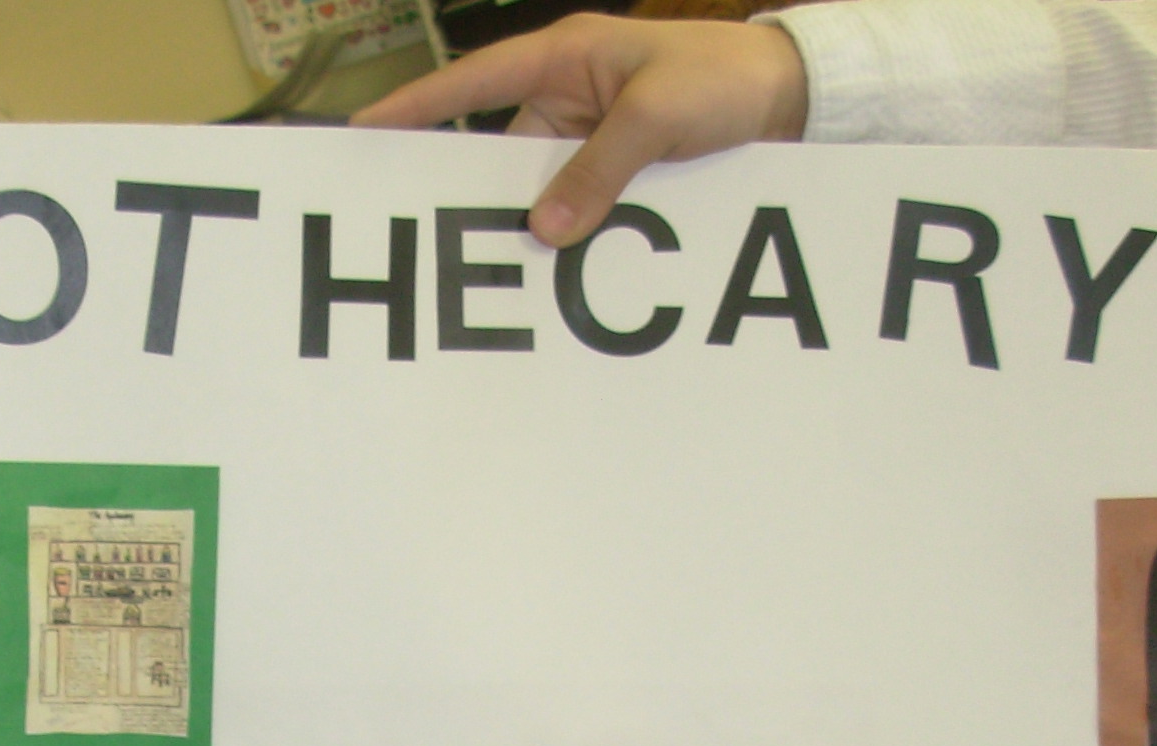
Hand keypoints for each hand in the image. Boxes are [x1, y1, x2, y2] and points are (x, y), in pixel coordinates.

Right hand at [353, 17, 808, 248]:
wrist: (793, 95)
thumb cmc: (725, 76)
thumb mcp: (658, 115)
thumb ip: (599, 170)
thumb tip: (544, 229)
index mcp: (564, 58)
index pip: (471, 83)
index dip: (415, 109)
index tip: (363, 133)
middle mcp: (566, 99)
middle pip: (496, 154)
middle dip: (466, 194)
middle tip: (419, 235)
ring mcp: (589, 140)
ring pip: (536, 192)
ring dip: (525, 229)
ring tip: (488, 274)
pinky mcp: (617, 176)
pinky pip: (577, 210)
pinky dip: (568, 240)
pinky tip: (553, 277)